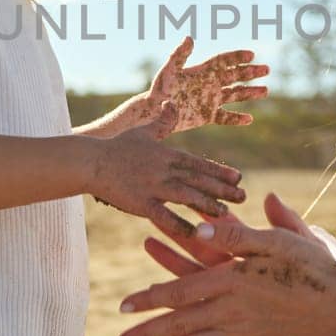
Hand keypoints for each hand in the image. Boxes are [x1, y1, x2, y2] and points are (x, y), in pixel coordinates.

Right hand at [89, 105, 246, 237]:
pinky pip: (163, 216)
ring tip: (226, 214)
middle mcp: (164, 169)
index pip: (199, 163)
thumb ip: (162, 121)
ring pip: (186, 195)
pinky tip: (196, 233)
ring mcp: (152, 186)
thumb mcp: (142, 131)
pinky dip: (180, 225)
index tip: (239, 177)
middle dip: (222, 189)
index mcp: (167, 154)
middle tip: (243, 197)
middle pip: (198, 179)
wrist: (91, 162)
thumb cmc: (117, 147)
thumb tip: (172, 103)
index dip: (220, 171)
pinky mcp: (140, 203)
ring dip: (207, 205)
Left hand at [117, 193, 335, 335]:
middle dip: (147, 332)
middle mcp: (233, 310)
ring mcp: (244, 333)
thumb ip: (237, 233)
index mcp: (233, 279)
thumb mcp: (277, 240)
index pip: (181, 290)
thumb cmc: (312, 266)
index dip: (151, 298)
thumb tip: (199, 222)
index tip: (125, 306)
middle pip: (181, 323)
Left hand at [146, 36, 268, 132]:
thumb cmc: (159, 89)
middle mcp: (209, 84)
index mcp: (202, 71)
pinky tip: (249, 119)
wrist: (154, 111)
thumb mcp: (169, 71)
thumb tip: (189, 37)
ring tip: (266, 90)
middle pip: (235, 75)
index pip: (224, 61)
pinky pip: (226, 117)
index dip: (237, 56)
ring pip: (235, 94)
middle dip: (251, 72)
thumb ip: (179, 55)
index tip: (252, 54)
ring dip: (250, 92)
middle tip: (267, 69)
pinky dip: (237, 119)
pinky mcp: (207, 115)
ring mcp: (210, 99)